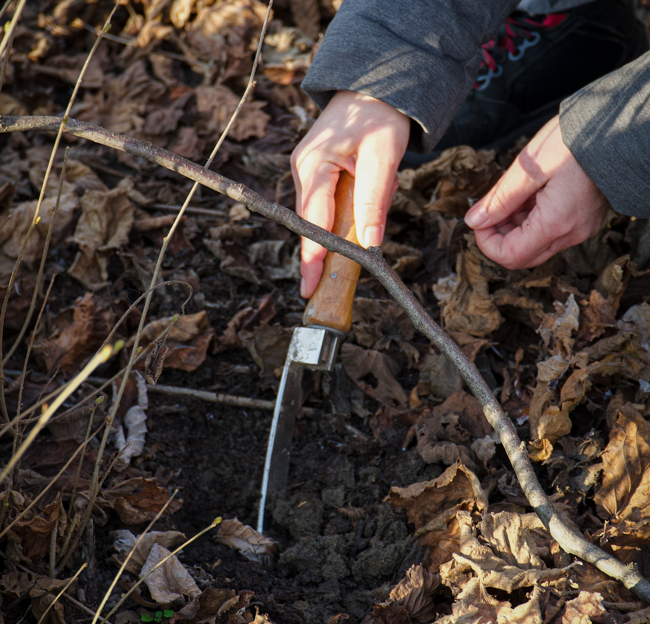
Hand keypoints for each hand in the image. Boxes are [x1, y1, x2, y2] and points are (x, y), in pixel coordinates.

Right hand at [291, 90, 409, 297]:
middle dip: (323, 251)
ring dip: (344, 227)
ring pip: (322, 217)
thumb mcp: (383, 155)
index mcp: (313, 166)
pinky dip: (346, 214)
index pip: (312, 222)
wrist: (375, 87)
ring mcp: (308, 173)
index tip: (310, 286)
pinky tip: (364, 203)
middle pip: (311, 224)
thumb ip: (373, 200)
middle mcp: (303, 171)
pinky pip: (329, 205)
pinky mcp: (318, 174)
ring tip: (367, 213)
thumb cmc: (380, 115)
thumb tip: (369, 243)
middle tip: (322, 285)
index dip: (313, 257)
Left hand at [464, 116, 610, 269]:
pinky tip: (529, 194)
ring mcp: (581, 227)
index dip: (486, 243)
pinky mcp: (584, 218)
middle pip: (523, 255)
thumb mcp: (529, 167)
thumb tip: (474, 221)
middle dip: (499, 235)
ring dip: (515, 226)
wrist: (620, 123)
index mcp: (556, 224)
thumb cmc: (576, 140)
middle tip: (493, 208)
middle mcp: (572, 233)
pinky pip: (551, 230)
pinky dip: (532, 218)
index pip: (510, 256)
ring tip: (513, 194)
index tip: (479, 220)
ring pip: (535, 243)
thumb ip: (499, 199)